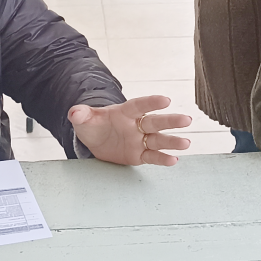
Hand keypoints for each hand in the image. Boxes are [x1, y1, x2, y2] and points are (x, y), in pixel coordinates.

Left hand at [69, 95, 192, 165]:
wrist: (95, 140)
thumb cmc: (93, 125)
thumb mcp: (84, 119)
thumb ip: (81, 114)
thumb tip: (74, 112)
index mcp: (124, 112)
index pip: (139, 106)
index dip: (152, 102)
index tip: (166, 100)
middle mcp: (136, 125)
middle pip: (155, 122)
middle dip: (170, 121)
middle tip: (187, 120)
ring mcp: (140, 140)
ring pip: (158, 140)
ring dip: (172, 141)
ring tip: (186, 143)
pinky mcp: (140, 155)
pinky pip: (152, 156)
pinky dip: (163, 158)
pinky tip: (174, 160)